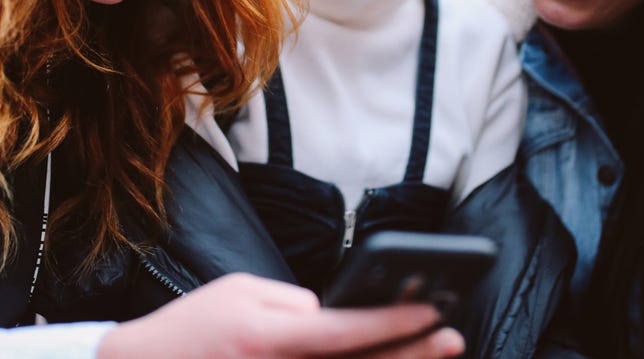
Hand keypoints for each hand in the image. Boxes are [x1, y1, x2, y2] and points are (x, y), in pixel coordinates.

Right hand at [99, 273, 464, 358]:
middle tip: (452, 337)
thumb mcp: (239, 291)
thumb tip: (333, 316)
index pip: (346, 331)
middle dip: (412, 355)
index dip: (394, 322)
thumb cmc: (191, 328)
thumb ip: (292, 303)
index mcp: (270, 338)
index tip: (433, 310)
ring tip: (431, 357)